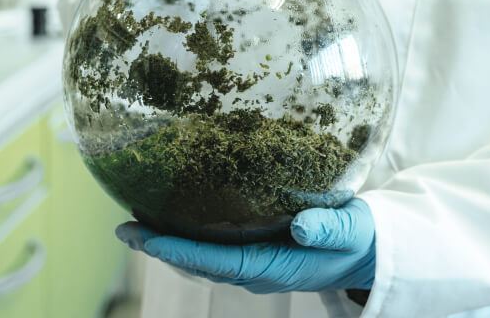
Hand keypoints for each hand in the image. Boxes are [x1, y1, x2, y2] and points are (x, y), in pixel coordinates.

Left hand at [115, 198, 375, 293]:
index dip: (182, 252)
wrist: (364, 250)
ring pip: (203, 256)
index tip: (148, 240)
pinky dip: (189, 237)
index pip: (219, 261)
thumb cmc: (357, 238)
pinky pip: (215, 248)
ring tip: (138, 225)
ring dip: (169, 242)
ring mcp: (255, 262)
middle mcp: (259, 268)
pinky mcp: (257, 251)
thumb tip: (299, 225)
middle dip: (161, 247)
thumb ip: (326, 228)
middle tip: (125, 229)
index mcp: (276, 265)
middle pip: (200, 261)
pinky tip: (175, 220)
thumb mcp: (349, 230)